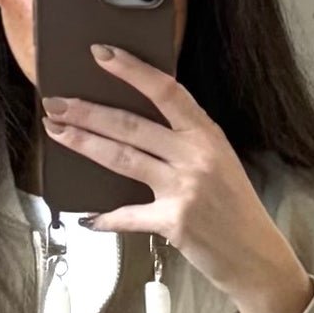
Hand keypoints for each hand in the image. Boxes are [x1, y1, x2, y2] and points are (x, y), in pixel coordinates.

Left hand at [41, 46, 313, 312]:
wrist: (256, 257)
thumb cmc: (236, 210)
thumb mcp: (219, 162)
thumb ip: (184, 143)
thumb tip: (138, 128)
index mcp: (207, 135)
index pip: (166, 91)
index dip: (132, 70)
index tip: (102, 55)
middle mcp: (196, 156)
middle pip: (131, 124)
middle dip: (87, 111)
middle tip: (56, 102)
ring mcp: (184, 189)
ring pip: (123, 158)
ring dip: (84, 143)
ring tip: (57, 132)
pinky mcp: (173, 222)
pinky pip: (128, 215)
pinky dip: (105, 217)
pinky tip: (86, 216)